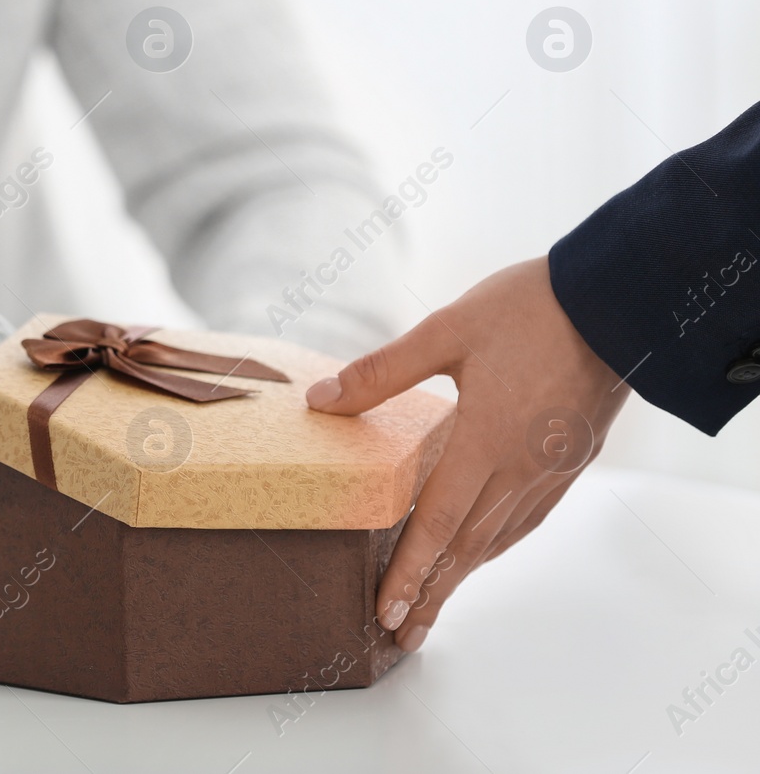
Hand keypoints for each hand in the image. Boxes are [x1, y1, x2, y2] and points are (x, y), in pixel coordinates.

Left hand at [304, 256, 628, 652]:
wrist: (616, 301)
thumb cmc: (529, 309)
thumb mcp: (446, 330)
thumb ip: (382, 372)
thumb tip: (321, 400)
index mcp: (486, 439)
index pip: (438, 521)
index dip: (410, 570)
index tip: (387, 610)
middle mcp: (521, 467)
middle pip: (468, 546)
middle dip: (431, 593)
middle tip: (401, 635)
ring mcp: (551, 469)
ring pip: (499, 537)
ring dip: (462, 576)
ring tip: (432, 605)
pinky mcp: (571, 461)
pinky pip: (527, 518)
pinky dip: (497, 544)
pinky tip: (481, 552)